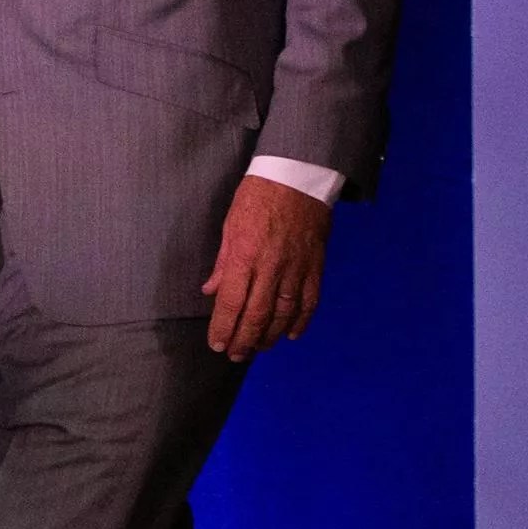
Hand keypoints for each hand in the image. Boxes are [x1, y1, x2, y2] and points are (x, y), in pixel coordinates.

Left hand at [199, 174, 329, 361]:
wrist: (298, 174)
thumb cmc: (259, 194)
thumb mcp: (231, 224)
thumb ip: (223, 261)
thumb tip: (212, 291)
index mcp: (245, 254)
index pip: (231, 302)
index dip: (223, 327)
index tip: (217, 344)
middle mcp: (271, 266)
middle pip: (257, 315)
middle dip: (243, 340)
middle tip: (235, 354)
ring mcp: (296, 268)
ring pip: (283, 313)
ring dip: (268, 336)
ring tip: (257, 348)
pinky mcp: (315, 266)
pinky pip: (309, 301)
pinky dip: (300, 321)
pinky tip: (290, 334)